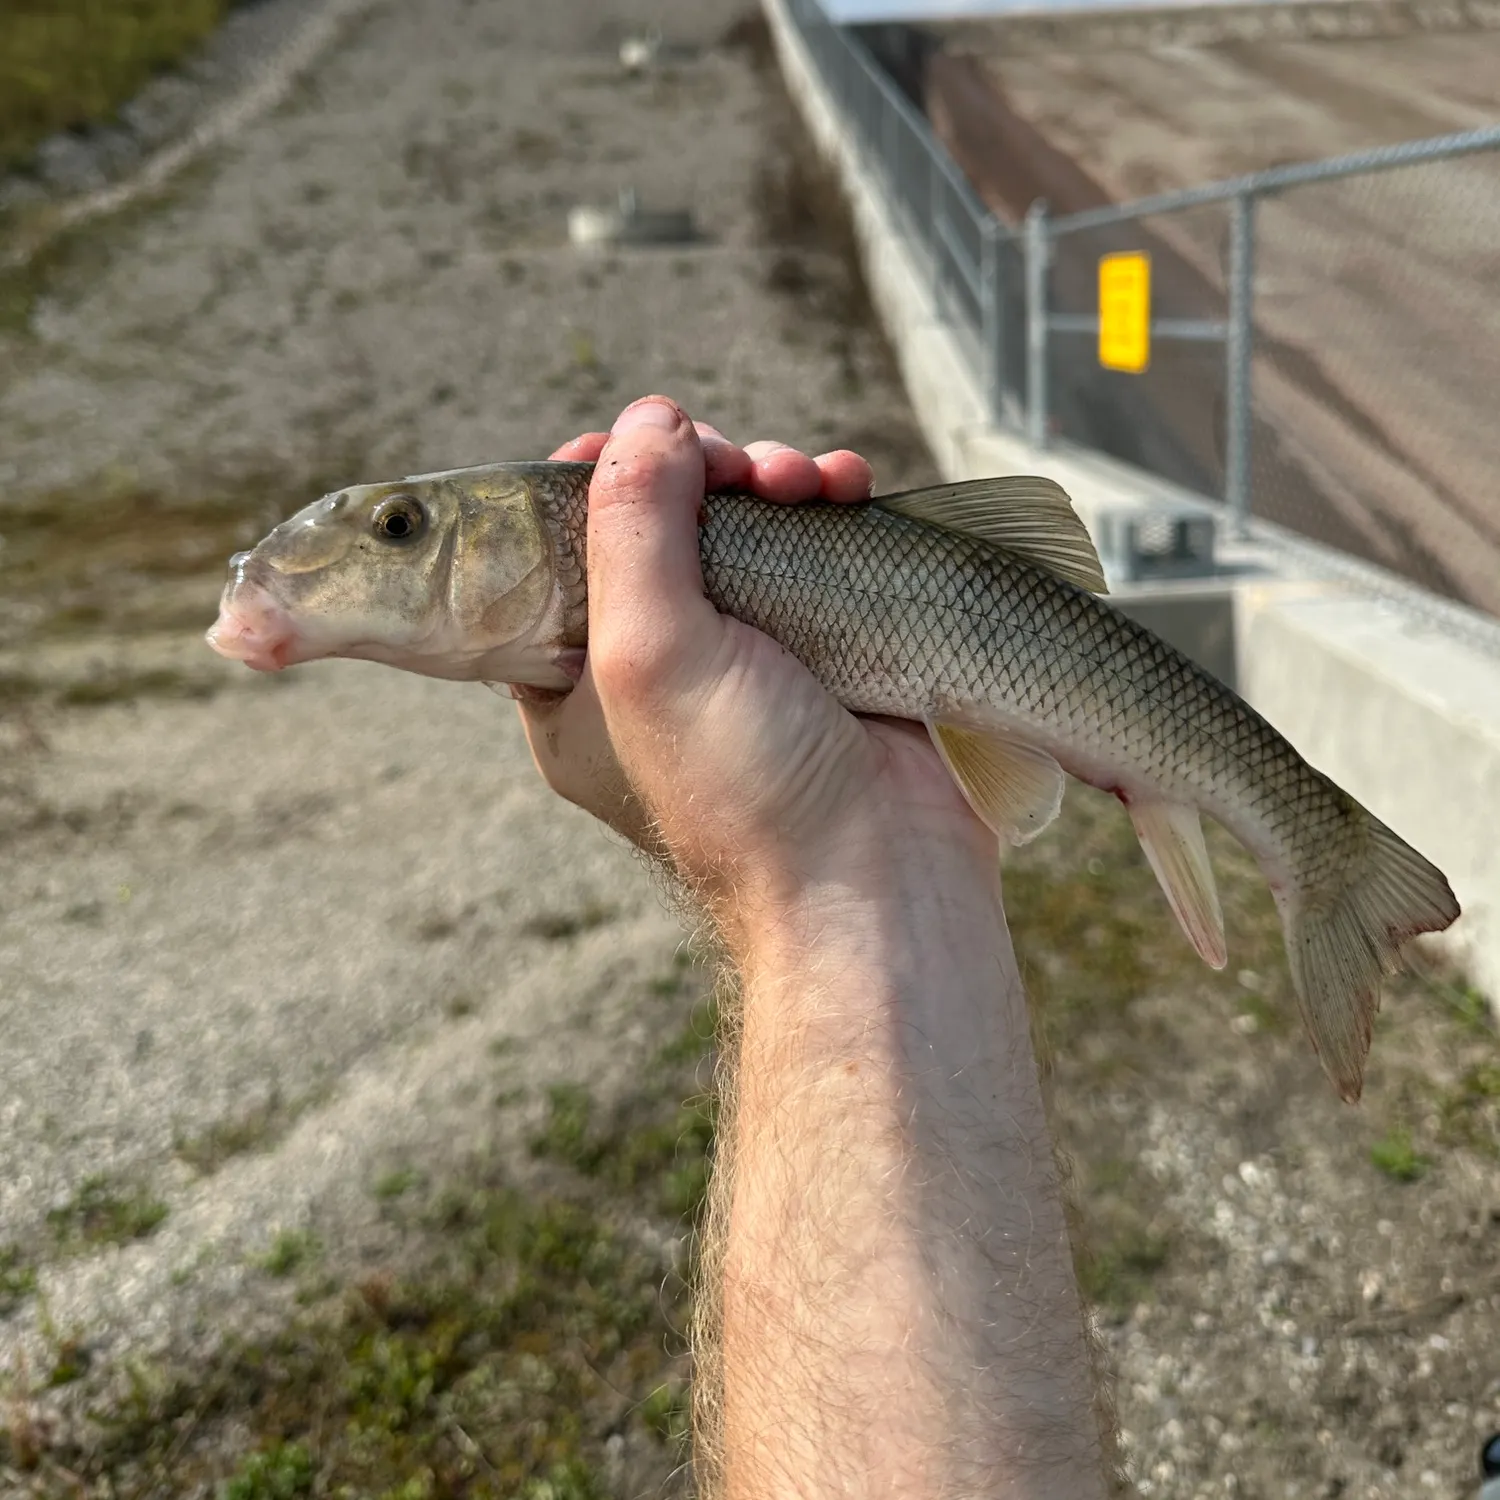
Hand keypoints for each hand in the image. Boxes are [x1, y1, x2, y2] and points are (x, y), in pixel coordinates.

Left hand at [516, 395, 996, 930]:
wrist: (882, 879)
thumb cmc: (747, 791)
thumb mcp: (650, 655)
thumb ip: (631, 526)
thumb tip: (647, 420)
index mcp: (575, 680)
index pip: (553, 551)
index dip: (589, 482)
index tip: (636, 444)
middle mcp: (656, 664)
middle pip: (656, 522)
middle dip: (702, 472)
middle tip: (743, 469)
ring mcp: (747, 654)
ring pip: (744, 525)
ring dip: (775, 480)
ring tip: (811, 483)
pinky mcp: (826, 645)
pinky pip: (818, 549)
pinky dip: (832, 508)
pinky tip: (851, 492)